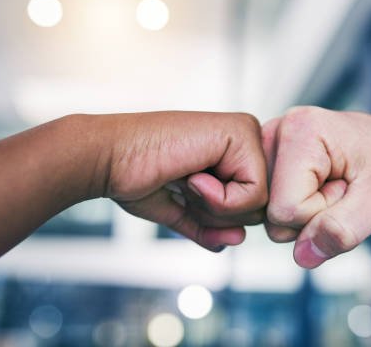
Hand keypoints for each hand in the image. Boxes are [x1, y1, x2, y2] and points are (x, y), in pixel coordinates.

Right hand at [99, 111, 267, 251]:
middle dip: (220, 215)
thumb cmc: (138, 178)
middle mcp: (245, 139)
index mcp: (235, 154)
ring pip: (260, 203)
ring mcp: (246, 133)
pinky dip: (219, 200)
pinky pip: (254, 194)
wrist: (109, 158)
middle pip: (261, 207)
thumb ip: (212, 227)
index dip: (219, 217)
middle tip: (186, 186)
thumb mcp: (182, 210)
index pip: (254, 207)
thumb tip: (240, 239)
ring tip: (187, 178)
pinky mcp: (241, 132)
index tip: (187, 192)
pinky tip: (193, 176)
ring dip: (216, 208)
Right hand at [262, 106, 370, 267]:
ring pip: (269, 216)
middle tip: (342, 186)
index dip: (322, 213)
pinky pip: (270, 210)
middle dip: (311, 215)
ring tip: (333, 184)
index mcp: (299, 129)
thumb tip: (302, 256)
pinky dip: (296, 210)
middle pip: (271, 214)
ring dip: (305, 214)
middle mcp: (274, 132)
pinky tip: (318, 187)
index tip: (348, 187)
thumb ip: (343, 229)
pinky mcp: (266, 162)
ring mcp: (266, 147)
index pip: (286, 209)